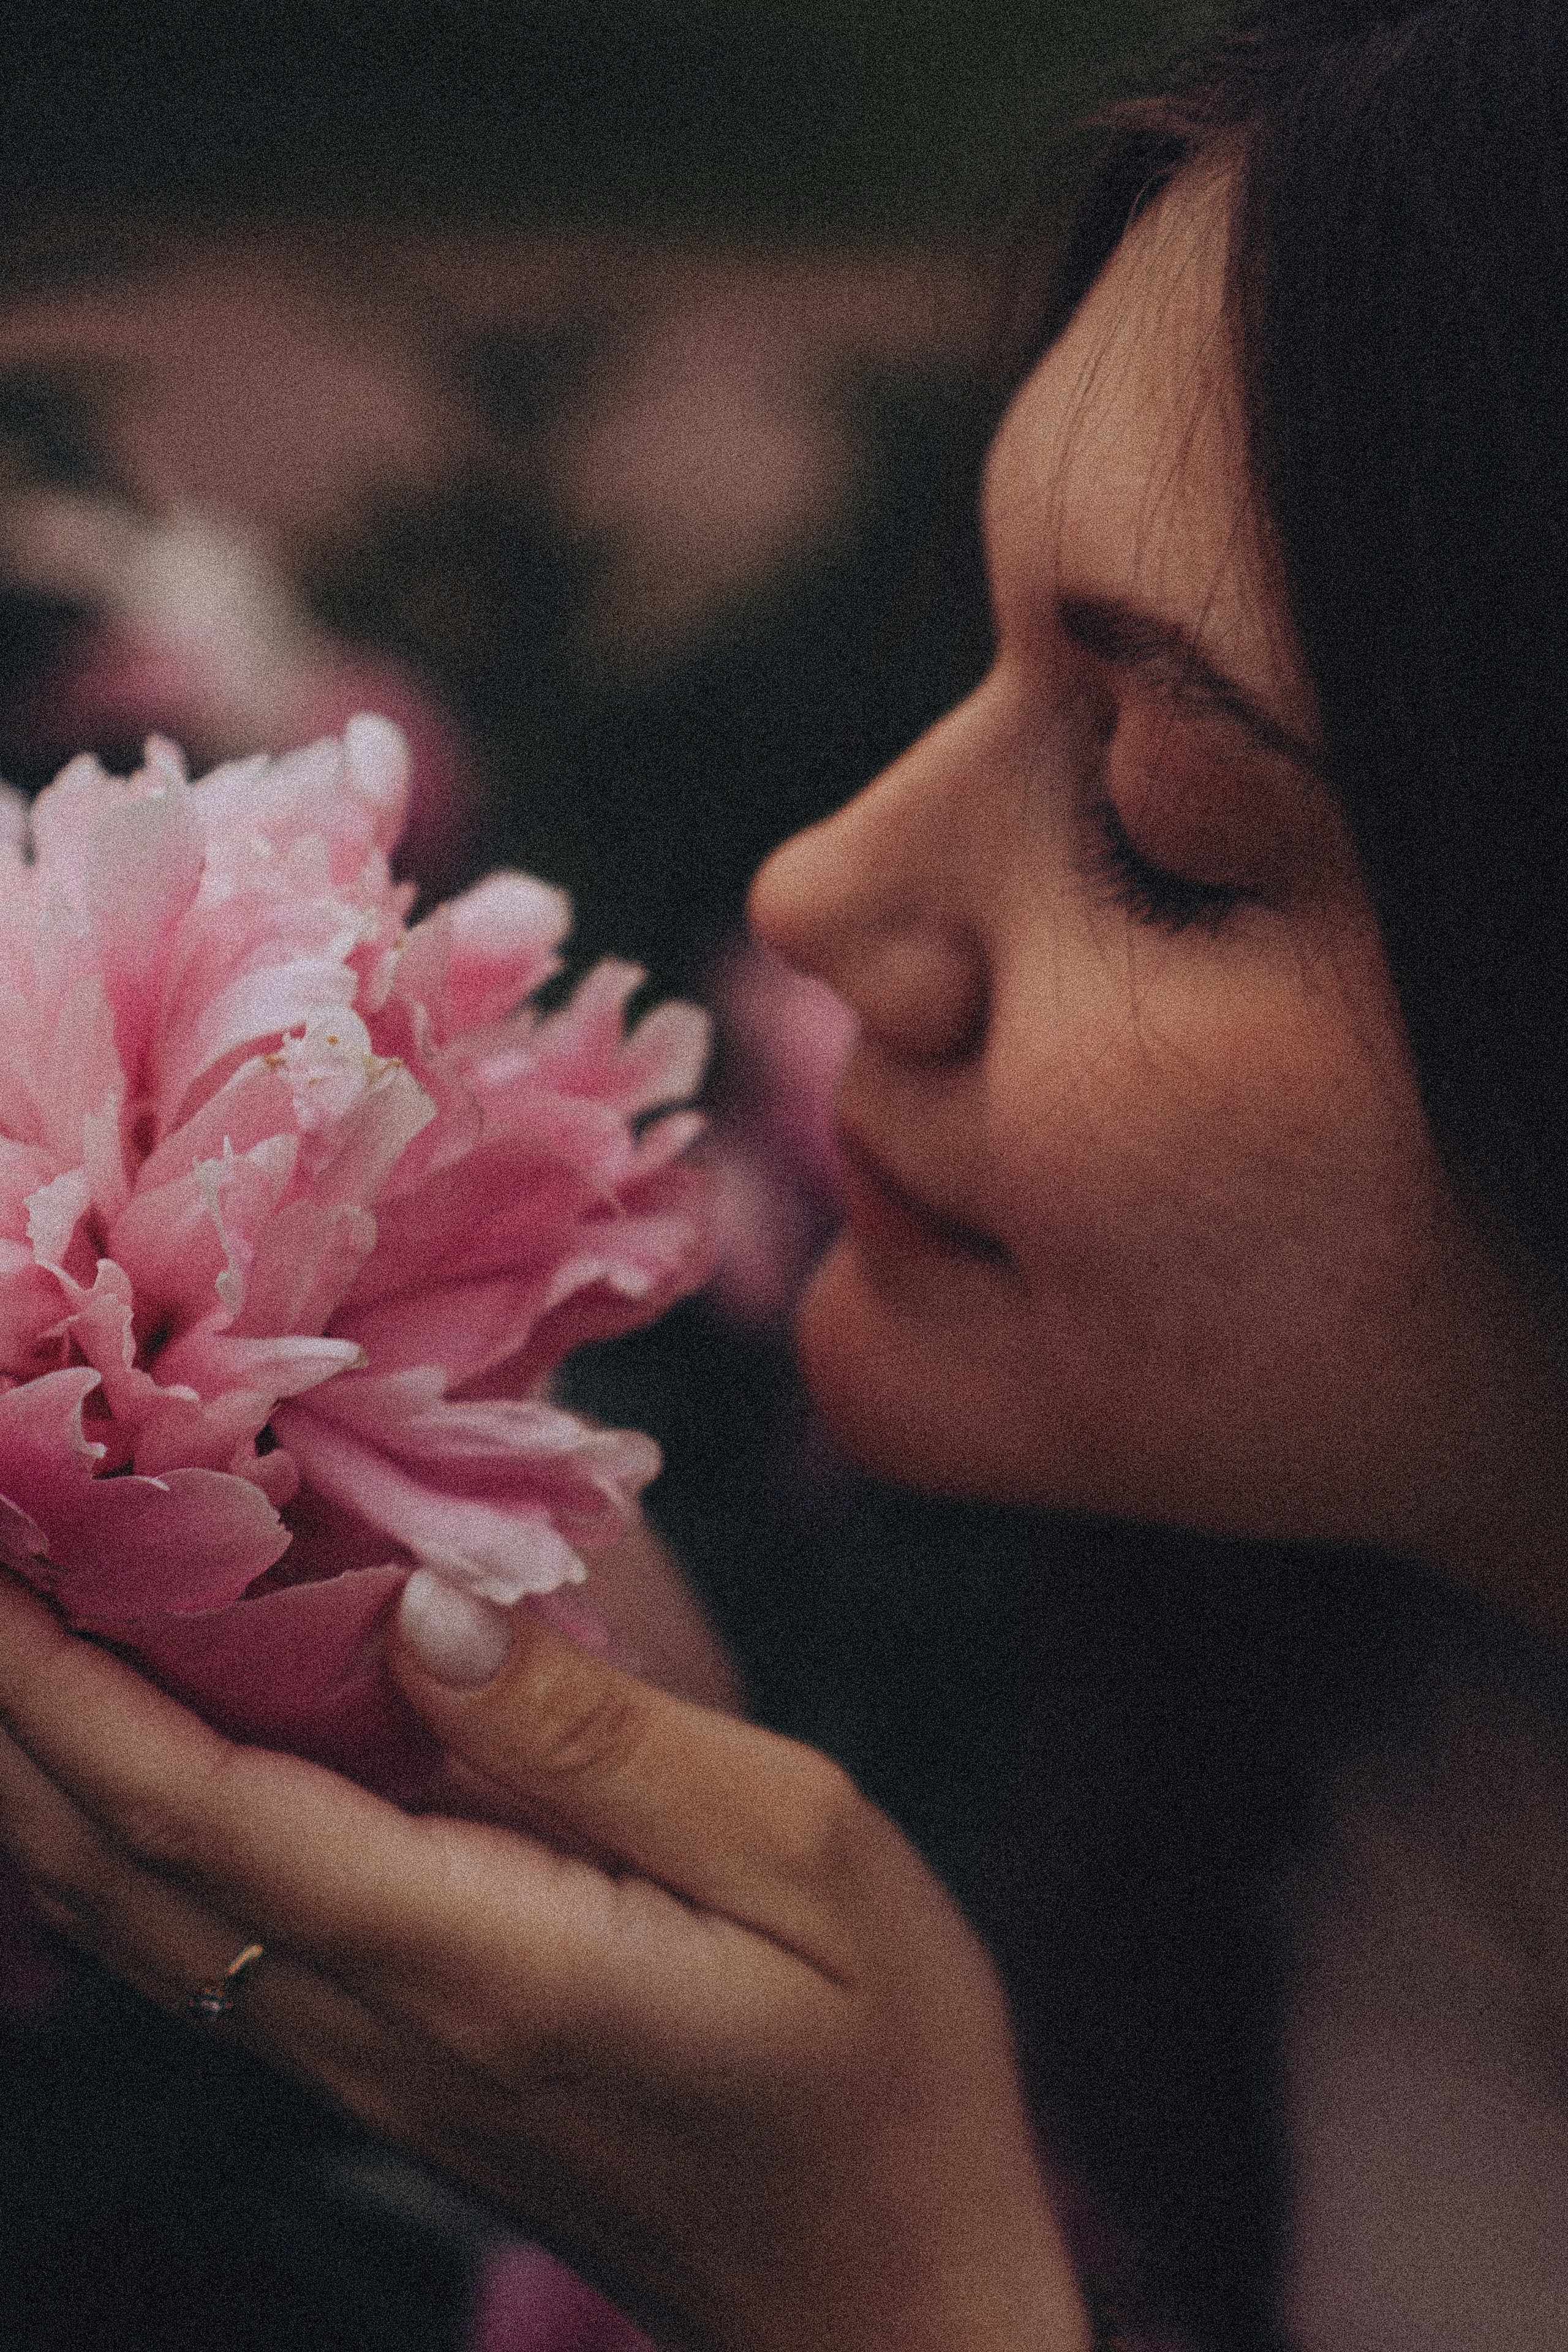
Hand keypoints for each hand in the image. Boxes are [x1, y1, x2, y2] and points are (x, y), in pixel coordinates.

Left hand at [0, 1570, 1087, 2351]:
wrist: (881, 2284)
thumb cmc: (878, 2060)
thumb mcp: (795, 1851)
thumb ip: (594, 1730)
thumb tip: (424, 1604)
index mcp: (475, 1959)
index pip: (203, 1810)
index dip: (69, 1680)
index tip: (0, 1552)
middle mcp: (380, 2023)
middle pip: (122, 1866)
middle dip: (16, 1710)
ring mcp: (372, 2060)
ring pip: (136, 1916)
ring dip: (43, 1772)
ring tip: (17, 1626)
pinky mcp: (393, 2066)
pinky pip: (201, 1944)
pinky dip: (119, 1835)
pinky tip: (114, 1757)